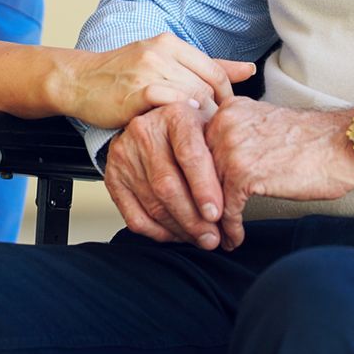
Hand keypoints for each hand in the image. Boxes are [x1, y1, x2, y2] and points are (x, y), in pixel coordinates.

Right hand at [58, 34, 256, 129]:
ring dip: (200, 121)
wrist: (80, 81)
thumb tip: (248, 69)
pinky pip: (172, 106)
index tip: (222, 118)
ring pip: (194, 96)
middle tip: (213, 134)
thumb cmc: (121, 76)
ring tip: (198, 138)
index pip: (216, 71)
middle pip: (207, 86)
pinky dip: (180, 119)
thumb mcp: (164, 62)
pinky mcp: (138, 91)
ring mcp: (149, 70)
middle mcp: (162, 52)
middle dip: (215, 113)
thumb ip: (206, 66)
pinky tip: (176, 132)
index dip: (226, 98)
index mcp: (172, 44)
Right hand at [102, 102, 226, 249]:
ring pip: (153, 204)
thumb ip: (223, 155)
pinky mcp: (113, 176)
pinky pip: (134, 215)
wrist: (156, 121)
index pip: (189, 154)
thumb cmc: (192, 129)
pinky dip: (157, 232)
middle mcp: (145, 131)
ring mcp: (125, 154)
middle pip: (168, 185)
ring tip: (201, 239)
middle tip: (213, 237)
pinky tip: (176, 235)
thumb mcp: (211, 128)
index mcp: (175, 115)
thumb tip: (239, 193)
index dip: (204, 188)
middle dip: (193, 218)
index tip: (217, 214)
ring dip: (180, 229)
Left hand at [206, 100, 353, 248]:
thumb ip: (238, 136)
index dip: (198, 179)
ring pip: (208, 191)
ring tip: (218, 236)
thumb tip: (218, 165)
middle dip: (200, 200)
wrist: (344, 144)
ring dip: (213, 220)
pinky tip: (235, 237)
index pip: (198, 148)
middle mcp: (224, 124)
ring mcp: (231, 148)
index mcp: (228, 111)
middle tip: (204, 222)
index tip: (200, 198)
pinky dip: (230, 227)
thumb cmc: (313, 140)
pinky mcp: (243, 173)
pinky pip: (227, 208)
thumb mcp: (264, 124)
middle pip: (196, 171)